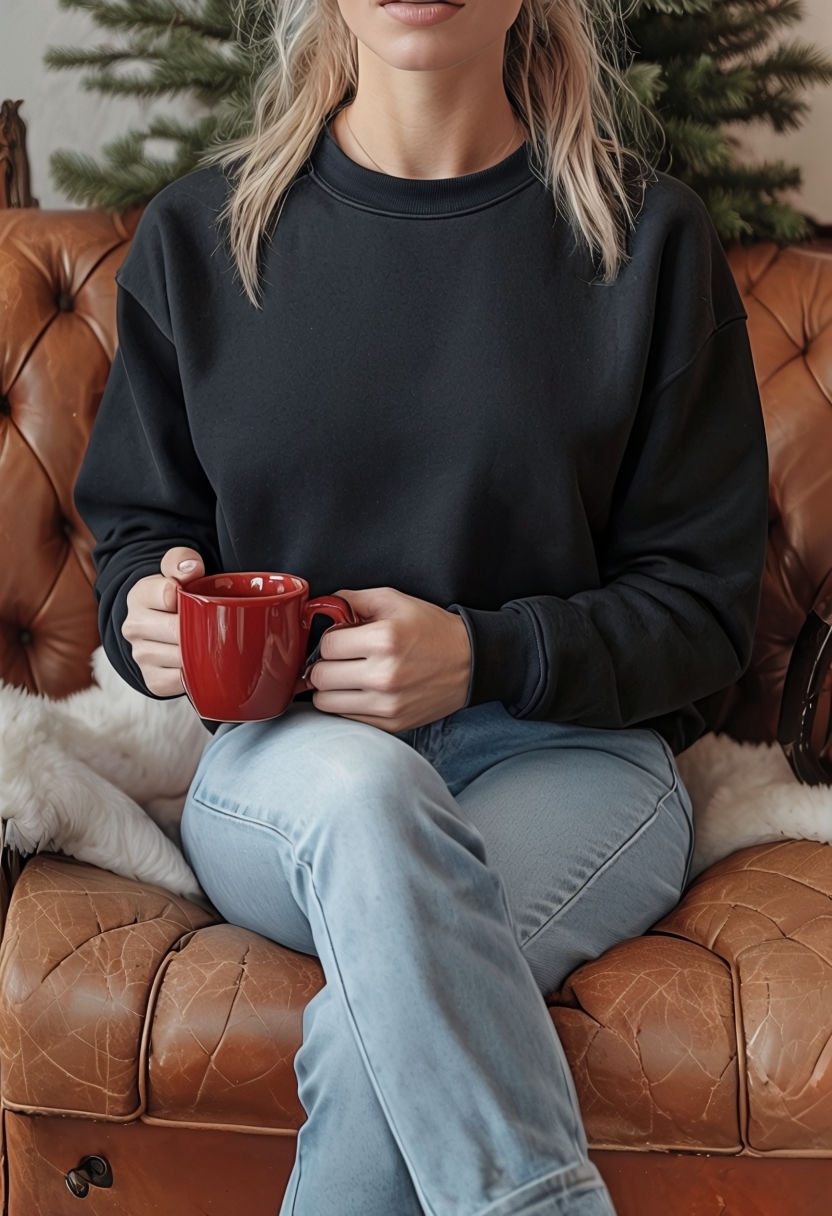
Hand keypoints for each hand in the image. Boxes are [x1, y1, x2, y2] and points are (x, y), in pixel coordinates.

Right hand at [122, 547, 204, 695]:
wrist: (166, 622)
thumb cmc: (178, 594)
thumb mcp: (177, 569)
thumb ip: (182, 561)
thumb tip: (191, 569)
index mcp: (138, 596)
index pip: (168, 594)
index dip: (191, 597)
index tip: (200, 597)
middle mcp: (133, 627)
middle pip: (178, 631)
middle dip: (200, 627)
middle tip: (215, 623)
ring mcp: (141, 656)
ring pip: (182, 657)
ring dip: (201, 651)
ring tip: (208, 640)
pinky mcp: (153, 680)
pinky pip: (181, 681)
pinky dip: (196, 673)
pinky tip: (200, 661)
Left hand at [307, 587, 471, 732]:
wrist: (470, 663)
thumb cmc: (432, 630)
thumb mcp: (395, 601)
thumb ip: (353, 599)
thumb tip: (320, 607)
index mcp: (385, 640)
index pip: (326, 646)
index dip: (330, 639)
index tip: (341, 639)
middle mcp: (385, 675)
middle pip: (320, 677)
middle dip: (324, 664)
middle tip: (339, 659)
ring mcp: (388, 704)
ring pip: (326, 702)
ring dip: (330, 688)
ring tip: (347, 675)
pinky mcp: (392, 723)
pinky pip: (346, 717)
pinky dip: (347, 703)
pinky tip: (362, 690)